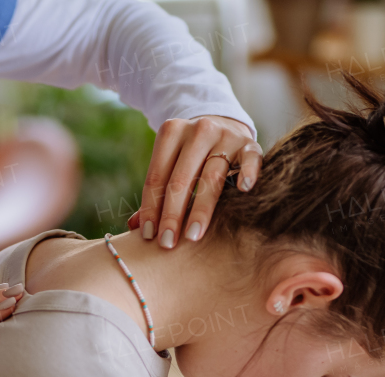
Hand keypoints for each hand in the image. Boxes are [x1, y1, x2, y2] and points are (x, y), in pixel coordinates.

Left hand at [126, 115, 261, 247]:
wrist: (225, 124)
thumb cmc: (191, 155)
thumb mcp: (171, 163)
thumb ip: (155, 192)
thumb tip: (133, 227)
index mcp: (171, 132)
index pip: (157, 176)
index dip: (151, 207)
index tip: (148, 235)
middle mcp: (198, 130)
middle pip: (181, 179)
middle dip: (172, 215)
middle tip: (167, 243)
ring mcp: (226, 136)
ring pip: (212, 177)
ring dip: (201, 209)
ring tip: (193, 236)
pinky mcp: (249, 143)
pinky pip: (251, 159)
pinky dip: (247, 172)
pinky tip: (243, 190)